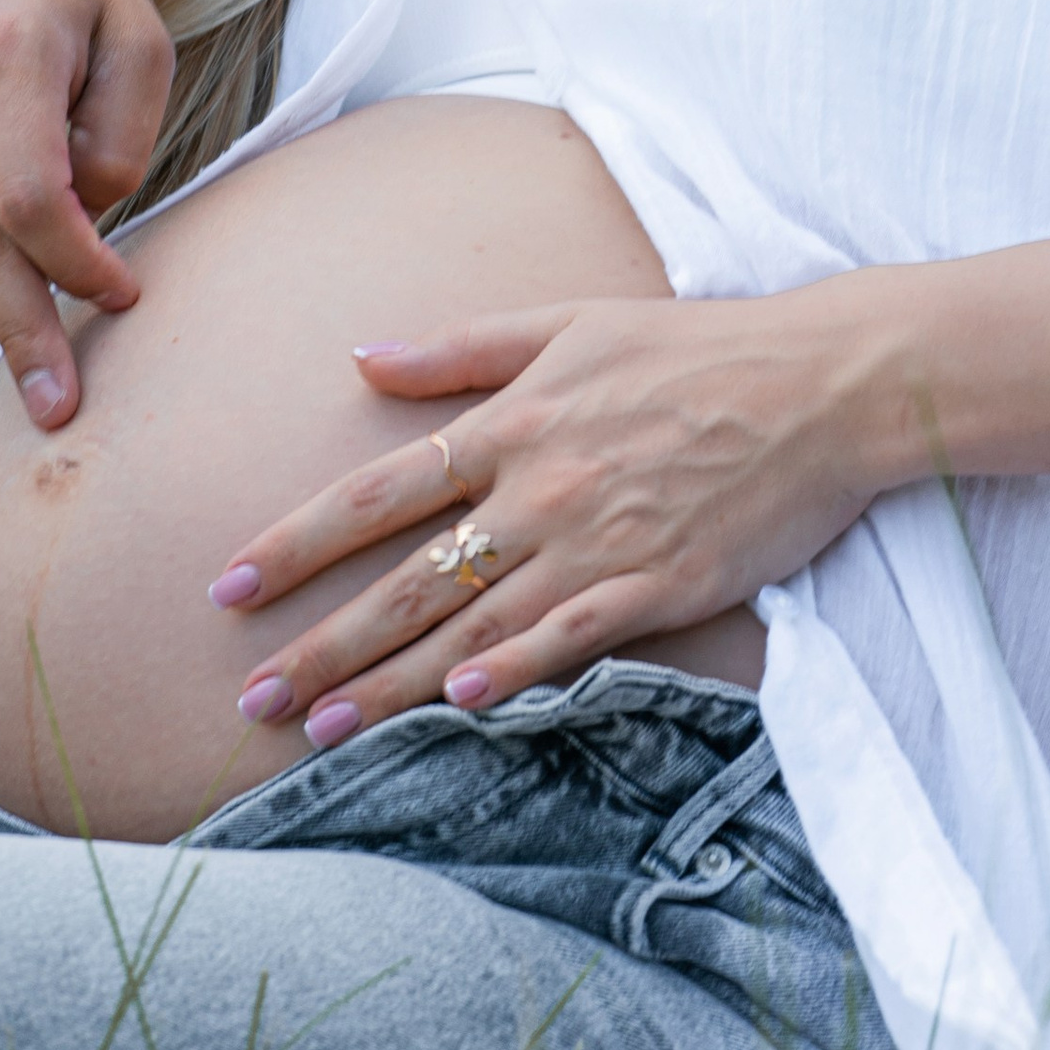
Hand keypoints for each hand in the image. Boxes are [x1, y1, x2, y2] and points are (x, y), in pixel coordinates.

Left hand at [209, 293, 884, 741]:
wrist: (821, 382)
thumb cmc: (697, 346)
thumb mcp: (572, 321)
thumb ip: (463, 349)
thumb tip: (363, 357)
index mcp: (512, 421)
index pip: (377, 493)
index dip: (294, 542)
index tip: (228, 586)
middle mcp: (537, 488)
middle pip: (405, 579)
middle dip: (320, 642)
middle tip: (252, 694)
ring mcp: (594, 541)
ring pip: (470, 624)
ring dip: (389, 683)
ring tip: (320, 729)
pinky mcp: (655, 585)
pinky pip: (566, 641)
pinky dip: (509, 674)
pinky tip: (456, 708)